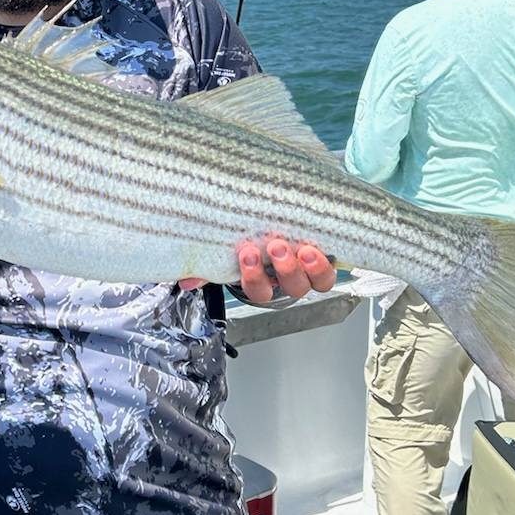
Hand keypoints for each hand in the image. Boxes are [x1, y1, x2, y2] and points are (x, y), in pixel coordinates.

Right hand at [180, 234, 336, 303]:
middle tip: (274, 247)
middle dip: (282, 269)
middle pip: (289, 288)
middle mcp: (288, 281)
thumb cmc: (255, 242)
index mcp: (263, 281)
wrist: (283, 224)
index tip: (246, 254)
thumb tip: (184, 280)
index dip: (254, 277)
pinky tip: (317, 247)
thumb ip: (209, 266)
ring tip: (301, 248)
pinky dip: (325, 262)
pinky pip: (330, 270)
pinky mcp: (325, 259)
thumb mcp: (230, 254)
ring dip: (308, 268)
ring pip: (313, 283)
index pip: (258, 290)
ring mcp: (309, 272)